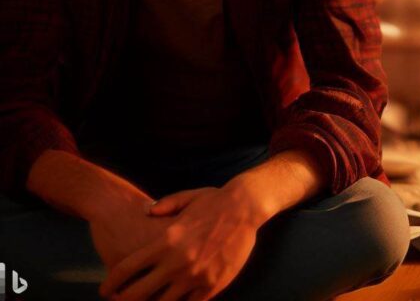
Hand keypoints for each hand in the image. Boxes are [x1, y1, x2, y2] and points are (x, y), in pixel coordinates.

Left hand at [99, 186, 261, 300]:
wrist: (245, 208)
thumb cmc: (214, 200)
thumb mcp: (186, 197)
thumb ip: (163, 205)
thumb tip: (146, 210)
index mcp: (166, 241)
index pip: (127, 269)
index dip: (111, 283)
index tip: (105, 289)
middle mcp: (177, 262)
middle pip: (137, 294)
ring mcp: (194, 276)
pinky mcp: (212, 285)